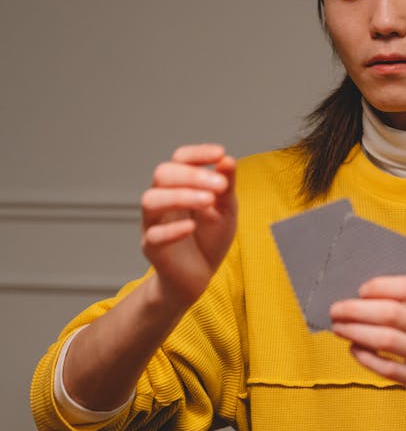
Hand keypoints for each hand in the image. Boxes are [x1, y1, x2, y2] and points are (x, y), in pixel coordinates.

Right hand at [141, 144, 236, 311]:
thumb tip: (228, 160)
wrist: (199, 277)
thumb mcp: (226, 210)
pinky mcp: (152, 248)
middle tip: (220, 185)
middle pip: (163, 174)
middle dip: (192, 175)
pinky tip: (192, 227)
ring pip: (151, 200)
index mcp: (179, 186)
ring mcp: (153, 223)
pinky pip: (154, 235)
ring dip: (181, 196)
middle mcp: (162, 199)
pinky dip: (172, 229)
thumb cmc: (210, 239)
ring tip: (208, 201)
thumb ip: (227, 187)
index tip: (220, 154)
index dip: (198, 153)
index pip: (180, 159)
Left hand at [330, 275, 405, 417]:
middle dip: (358, 310)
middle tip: (336, 309)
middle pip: (394, 314)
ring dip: (356, 331)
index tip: (360, 290)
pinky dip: (366, 357)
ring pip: (387, 340)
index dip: (382, 286)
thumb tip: (360, 297)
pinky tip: (353, 349)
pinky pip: (388, 368)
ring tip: (339, 327)